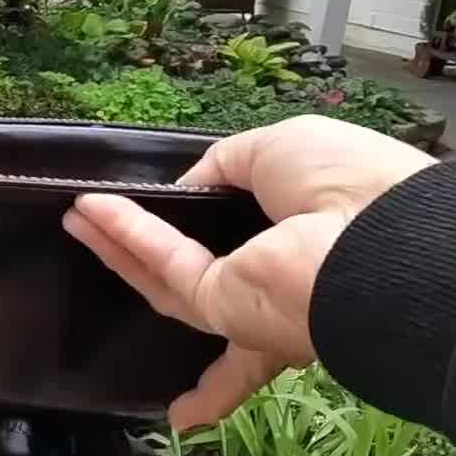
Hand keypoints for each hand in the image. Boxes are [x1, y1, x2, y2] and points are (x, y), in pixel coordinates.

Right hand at [61, 116, 434, 430]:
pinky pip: (166, 265)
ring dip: (119, 246)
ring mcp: (248, 304)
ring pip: (168, 280)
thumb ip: (231, 164)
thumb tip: (189, 186)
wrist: (378, 235)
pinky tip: (88, 209)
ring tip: (76, 218)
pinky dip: (126, 233)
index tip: (183, 210)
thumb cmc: (350, 182)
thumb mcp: (284, 147)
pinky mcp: (223, 307)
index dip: (216, 238)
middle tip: (99, 234)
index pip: (253, 253)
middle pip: (198, 280)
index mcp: (303, 248)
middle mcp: (277, 285)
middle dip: (147, 263)